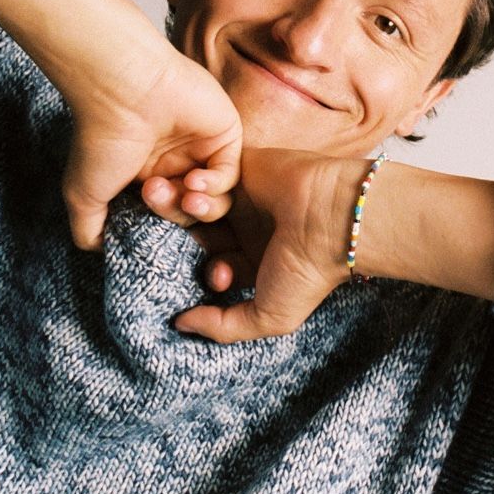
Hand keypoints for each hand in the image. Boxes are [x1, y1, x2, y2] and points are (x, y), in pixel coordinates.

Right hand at [0, 0, 241, 249]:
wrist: (121, 89)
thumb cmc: (99, 137)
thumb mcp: (85, 196)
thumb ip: (90, 230)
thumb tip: (103, 252)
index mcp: (150, 177)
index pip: (170, 220)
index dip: (163, 232)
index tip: (149, 233)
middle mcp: (178, 164)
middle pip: (193, 213)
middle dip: (176, 215)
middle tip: (154, 196)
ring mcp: (202, 150)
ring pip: (216, 200)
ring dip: (198, 207)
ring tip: (179, 196)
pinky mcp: (225, 135)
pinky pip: (231, 176)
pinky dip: (214, 186)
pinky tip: (192, 180)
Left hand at [145, 148, 357, 342]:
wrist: (334, 218)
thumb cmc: (309, 271)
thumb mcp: (269, 317)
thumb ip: (222, 327)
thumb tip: (179, 324)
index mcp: (253, 260)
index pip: (211, 264)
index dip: (208, 271)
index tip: (220, 275)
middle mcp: (246, 228)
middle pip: (196, 230)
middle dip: (176, 227)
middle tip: (159, 223)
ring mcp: (245, 196)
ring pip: (197, 200)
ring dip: (184, 204)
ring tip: (191, 204)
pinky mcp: (244, 167)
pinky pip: (212, 173)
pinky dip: (202, 181)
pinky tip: (199, 188)